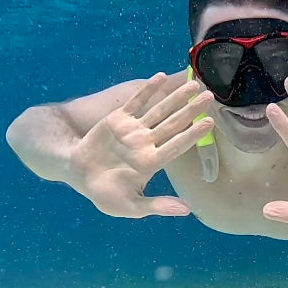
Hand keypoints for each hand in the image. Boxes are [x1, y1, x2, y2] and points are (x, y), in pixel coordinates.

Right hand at [71, 73, 213, 217]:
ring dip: (176, 97)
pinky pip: (136, 102)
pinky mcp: (118, 119)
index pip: (177, 145)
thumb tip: (187, 210)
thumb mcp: (131, 206)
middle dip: (191, 110)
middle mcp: (146, 143)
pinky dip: (148, 89)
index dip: (193, 134)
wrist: (76, 175)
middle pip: (173, 124)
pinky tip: (161, 77)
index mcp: (151, 163)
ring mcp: (133, 130)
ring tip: (194, 84)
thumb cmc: (104, 194)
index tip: (210, 122)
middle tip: (210, 96)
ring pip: (159, 110)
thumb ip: (158, 206)